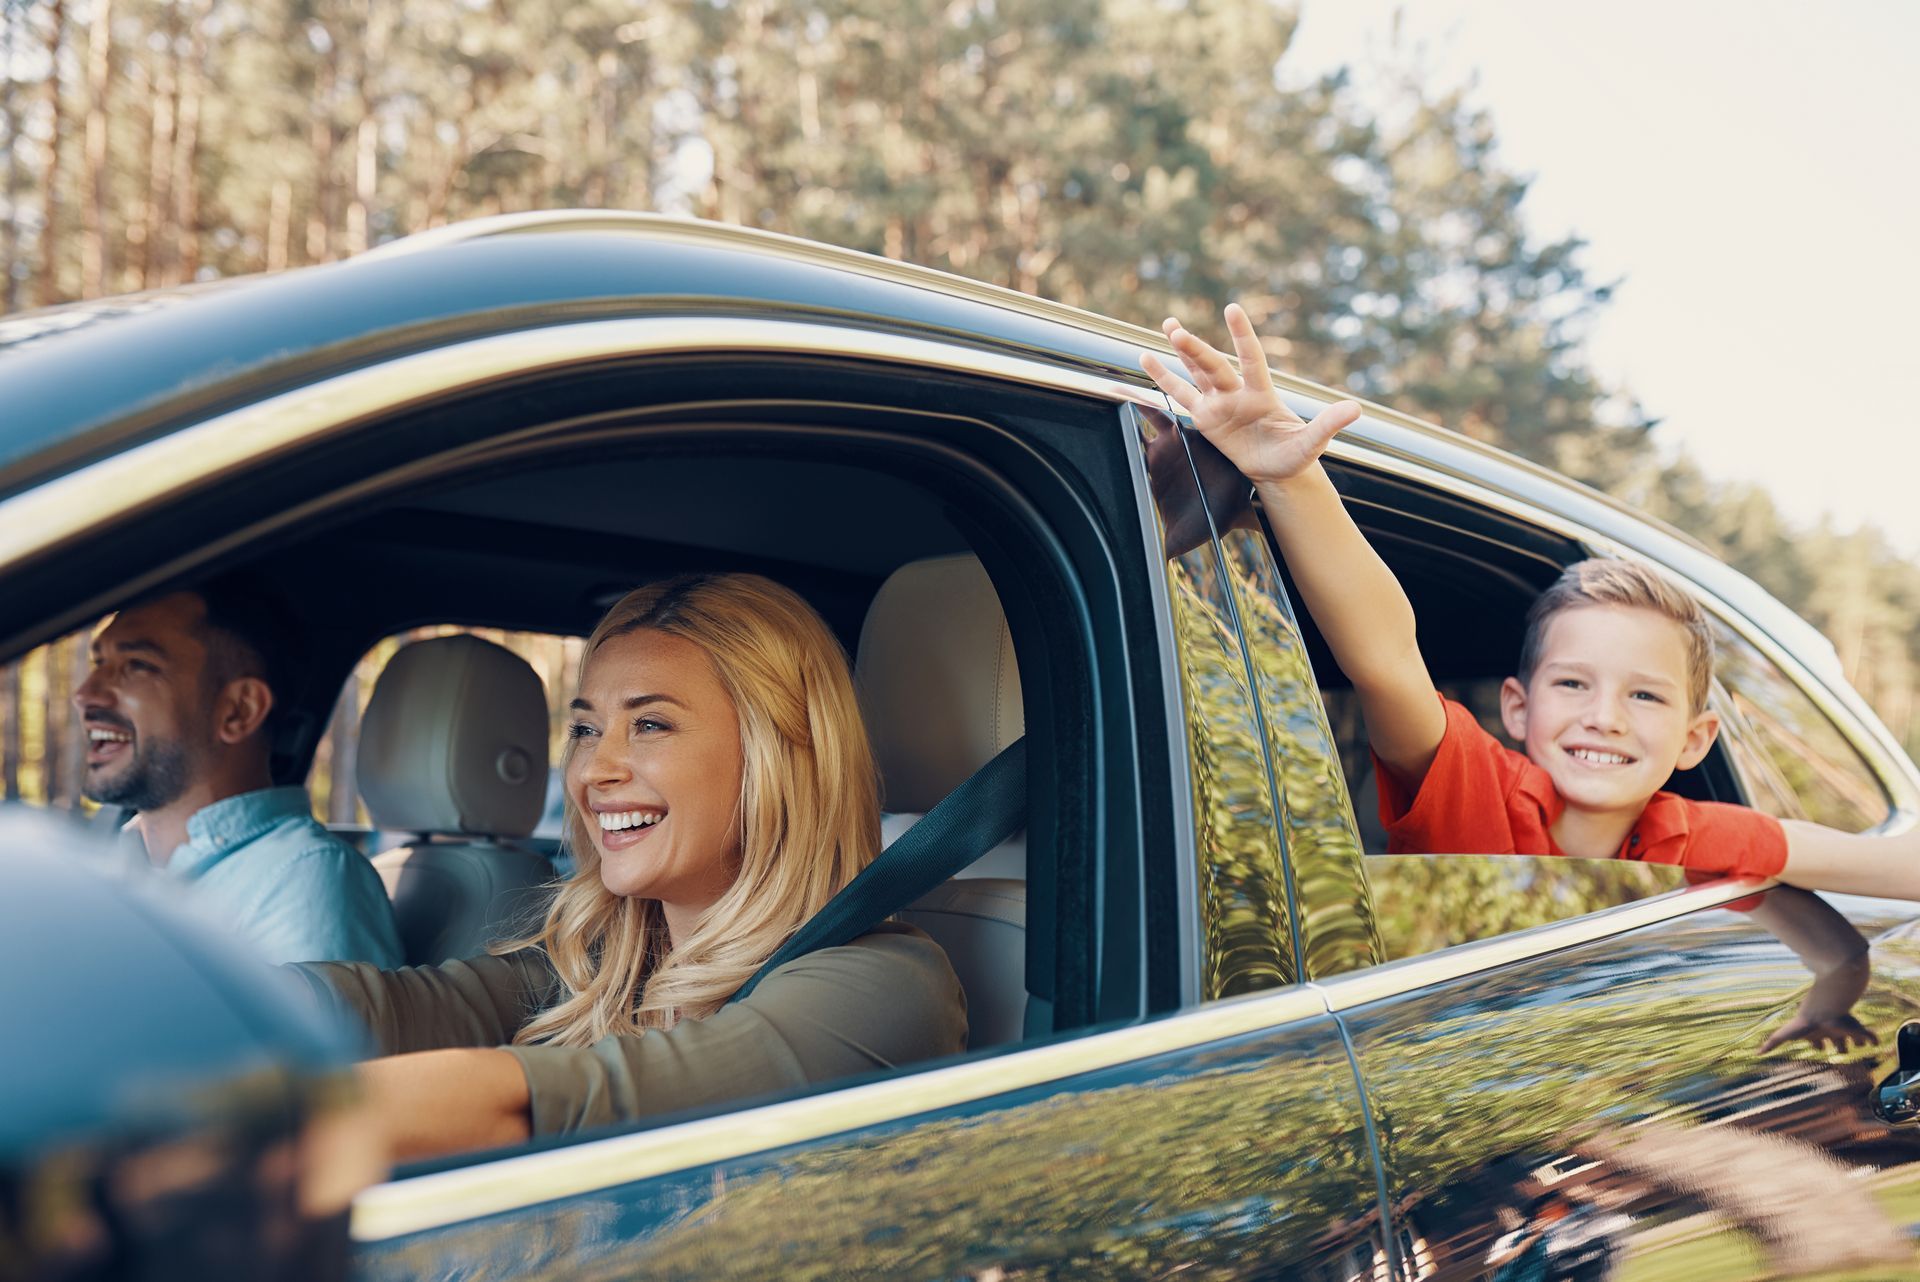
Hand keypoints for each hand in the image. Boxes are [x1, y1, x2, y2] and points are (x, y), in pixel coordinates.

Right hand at [1139, 303, 1361, 488]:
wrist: (1278, 469)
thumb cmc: (1296, 454)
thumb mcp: (1312, 443)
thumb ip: (1328, 424)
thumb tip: (1355, 408)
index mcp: (1262, 394)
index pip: (1251, 359)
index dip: (1242, 336)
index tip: (1232, 309)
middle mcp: (1238, 393)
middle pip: (1213, 366)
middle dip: (1196, 349)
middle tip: (1176, 329)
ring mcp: (1219, 403)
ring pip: (1196, 372)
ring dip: (1181, 352)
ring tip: (1168, 326)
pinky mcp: (1205, 417)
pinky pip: (1180, 395)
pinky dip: (1165, 378)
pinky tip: (1147, 360)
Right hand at [1758, 1009, 1878, 1053]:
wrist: (1824, 1009)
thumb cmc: (1805, 1022)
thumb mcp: (1784, 1035)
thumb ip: (1772, 1043)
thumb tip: (1756, 1053)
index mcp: (1817, 1033)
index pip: (1817, 1041)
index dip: (1818, 1046)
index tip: (1820, 1049)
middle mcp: (1831, 1031)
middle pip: (1836, 1039)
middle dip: (1839, 1046)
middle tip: (1842, 1051)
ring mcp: (1845, 1029)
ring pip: (1852, 1036)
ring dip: (1857, 1041)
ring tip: (1861, 1044)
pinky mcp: (1858, 1029)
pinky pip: (1868, 1036)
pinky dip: (1872, 1039)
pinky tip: (1875, 1042)